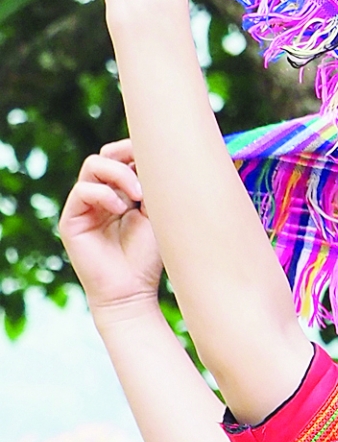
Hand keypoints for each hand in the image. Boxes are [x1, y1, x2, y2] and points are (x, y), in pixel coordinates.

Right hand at [58, 140, 163, 308]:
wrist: (132, 291)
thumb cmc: (148, 258)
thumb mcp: (157, 216)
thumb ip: (153, 187)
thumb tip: (161, 156)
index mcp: (120, 193)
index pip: (120, 157)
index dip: (135, 149)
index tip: (158, 156)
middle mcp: (100, 196)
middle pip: (105, 155)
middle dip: (126, 154)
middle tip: (147, 171)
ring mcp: (84, 206)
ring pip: (92, 166)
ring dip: (118, 174)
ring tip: (138, 195)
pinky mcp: (72, 220)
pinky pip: (82, 190)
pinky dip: (103, 194)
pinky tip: (121, 209)